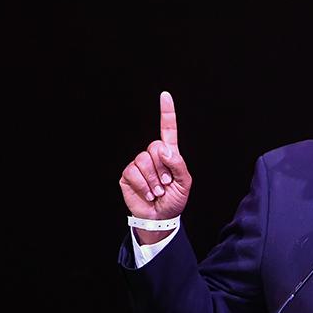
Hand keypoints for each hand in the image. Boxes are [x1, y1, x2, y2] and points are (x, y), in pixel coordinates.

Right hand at [120, 91, 192, 242]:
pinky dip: (144, 186)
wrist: (160, 217)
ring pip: (144, 160)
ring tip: (158, 190)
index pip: (168, 129)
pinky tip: (148, 194)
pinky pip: (134, 172)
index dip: (167, 112)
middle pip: (155, 147)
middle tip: (166, 182)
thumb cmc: (174, 199)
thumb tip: (164, 150)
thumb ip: (178, 164)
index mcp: (169, 154)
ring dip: (154, 180)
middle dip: (163, 167)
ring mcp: (138, 164)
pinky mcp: (128, 175)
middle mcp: (153, 155)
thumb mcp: (185, 183)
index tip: (165, 95)